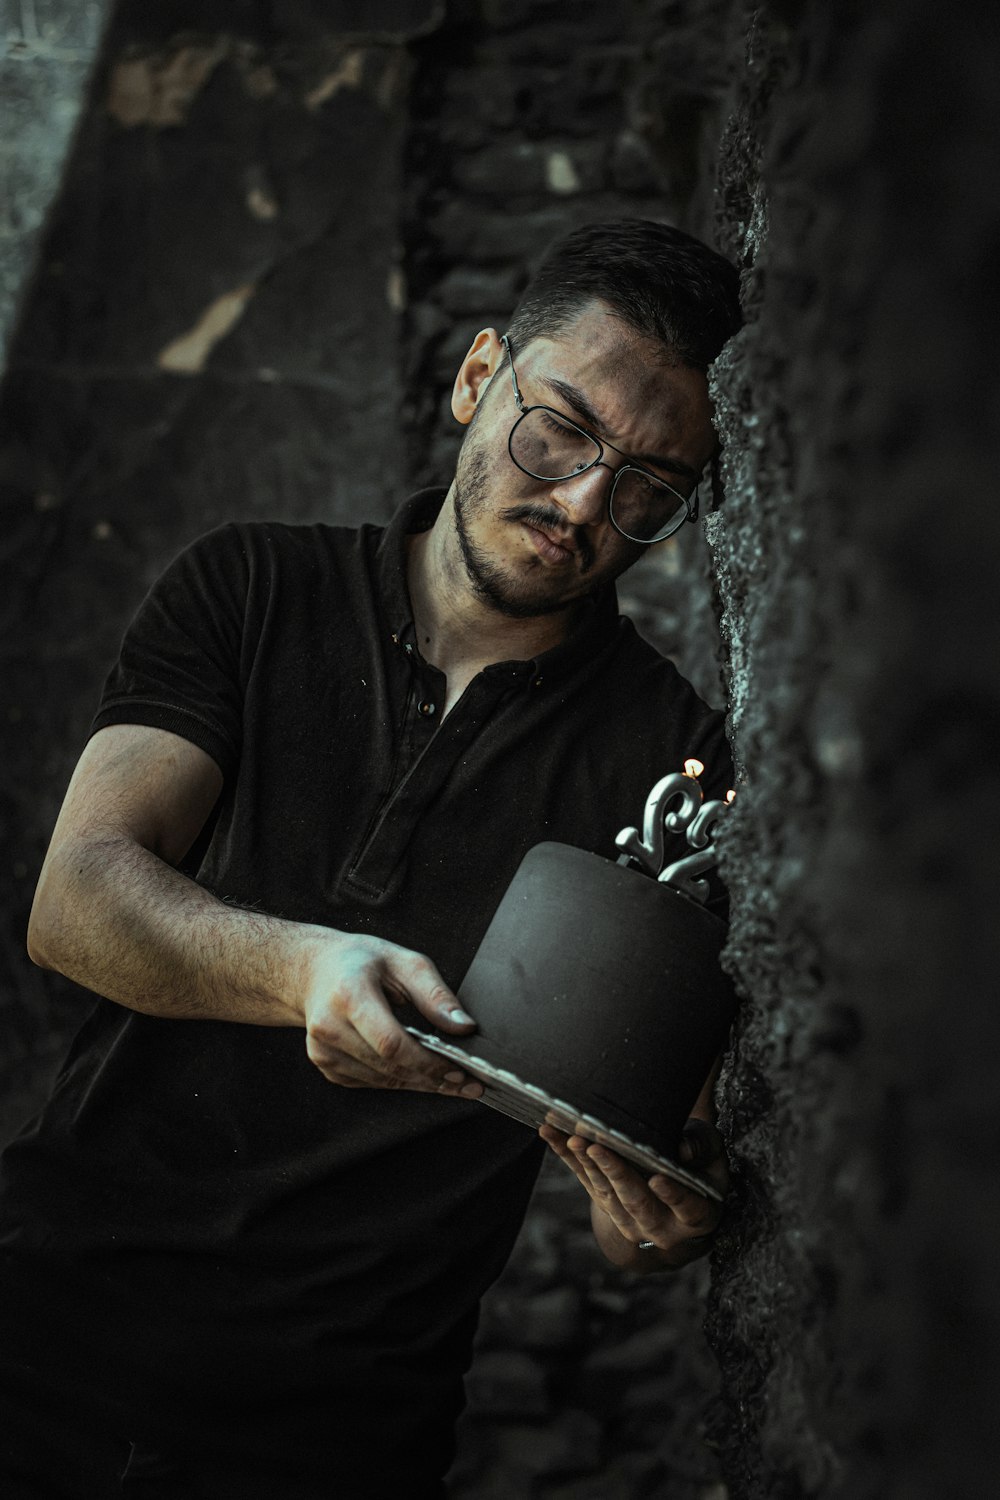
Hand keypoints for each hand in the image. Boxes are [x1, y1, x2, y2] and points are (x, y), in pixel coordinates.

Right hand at [299, 930, 483, 1098]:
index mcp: (349, 994)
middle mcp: (329, 1025)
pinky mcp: (325, 1063)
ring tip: (451, 1082)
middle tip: (466, 1083)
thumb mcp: (404, 962)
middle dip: (432, 1078)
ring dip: (419, 1084)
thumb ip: (435, 994)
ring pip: (381, 1080)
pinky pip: (370, 1082)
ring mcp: (323, 1049)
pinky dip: (399, 1081)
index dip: (428, 1062)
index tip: (459, 1070)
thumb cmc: (361, 962)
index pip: (391, 1042)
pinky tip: (420, 1075)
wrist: (317, 970)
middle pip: (388, 1066)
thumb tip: (463, 1027)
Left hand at [539, 1116, 727, 1269]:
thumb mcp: (713, 1155)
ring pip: (607, 1195)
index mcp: (697, 1216)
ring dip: (587, 1166)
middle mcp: (662, 1227)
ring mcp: (630, 1222)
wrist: (678, 1200)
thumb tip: (682, 1149)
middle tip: (597, 1147)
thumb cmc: (700, 1167)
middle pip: (637, 1202)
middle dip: (615, 1173)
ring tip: (573, 1139)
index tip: (658, 1180)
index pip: (687, 1206)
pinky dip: (567, 1158)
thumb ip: (702, 1147)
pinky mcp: (606, 1208)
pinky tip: (550, 1133)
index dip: (674, 1194)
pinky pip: (585, 1182)